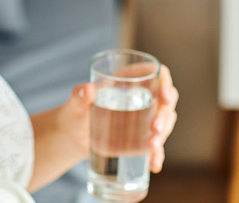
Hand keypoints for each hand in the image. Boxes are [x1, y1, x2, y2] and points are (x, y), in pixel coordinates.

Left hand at [49, 64, 177, 169]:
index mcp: (128, 80)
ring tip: (152, 146)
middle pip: (166, 100)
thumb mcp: (75, 103)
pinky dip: (158, 155)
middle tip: (155, 127)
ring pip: (165, 122)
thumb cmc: (74, 112)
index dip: (165, 81)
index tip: (164, 95)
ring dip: (163, 134)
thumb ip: (79, 95)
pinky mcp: (141, 138)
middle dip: (165, 114)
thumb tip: (87, 89)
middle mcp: (141, 97)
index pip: (155, 73)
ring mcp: (144, 119)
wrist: (72, 137)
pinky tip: (154, 165)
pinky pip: (156, 145)